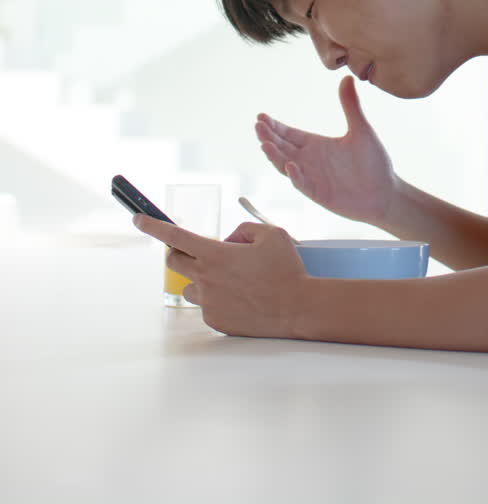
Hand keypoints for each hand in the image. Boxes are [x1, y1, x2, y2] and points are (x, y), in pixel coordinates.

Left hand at [134, 215, 306, 336]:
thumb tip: (228, 242)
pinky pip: (207, 305)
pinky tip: (241, 298)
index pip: (175, 236)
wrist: (297, 308)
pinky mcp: (215, 321)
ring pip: (191, 286)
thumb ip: (242, 230)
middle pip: (174, 261)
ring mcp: (209, 303)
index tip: (137, 218)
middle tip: (200, 252)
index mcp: (215, 254)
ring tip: (232, 281)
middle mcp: (206, 279)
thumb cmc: (285, 269)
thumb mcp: (269, 234)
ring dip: (203, 279)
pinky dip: (218, 298)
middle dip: (180, 252)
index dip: (152, 225)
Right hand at [256, 74, 395, 225]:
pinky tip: (291, 165)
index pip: (289, 134)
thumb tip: (347, 77)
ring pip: (286, 166)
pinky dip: (296, 177)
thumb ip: (351, 105)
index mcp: (316, 145)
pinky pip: (303, 186)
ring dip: (275, 156)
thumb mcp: (361, 130)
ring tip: (265, 143)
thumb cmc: (374, 162)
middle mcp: (310, 161)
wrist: (386, 193)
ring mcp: (313, 178)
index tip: (261, 116)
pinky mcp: (320, 194)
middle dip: (268, 137)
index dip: (274, 126)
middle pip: (282, 148)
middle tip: (258, 125)